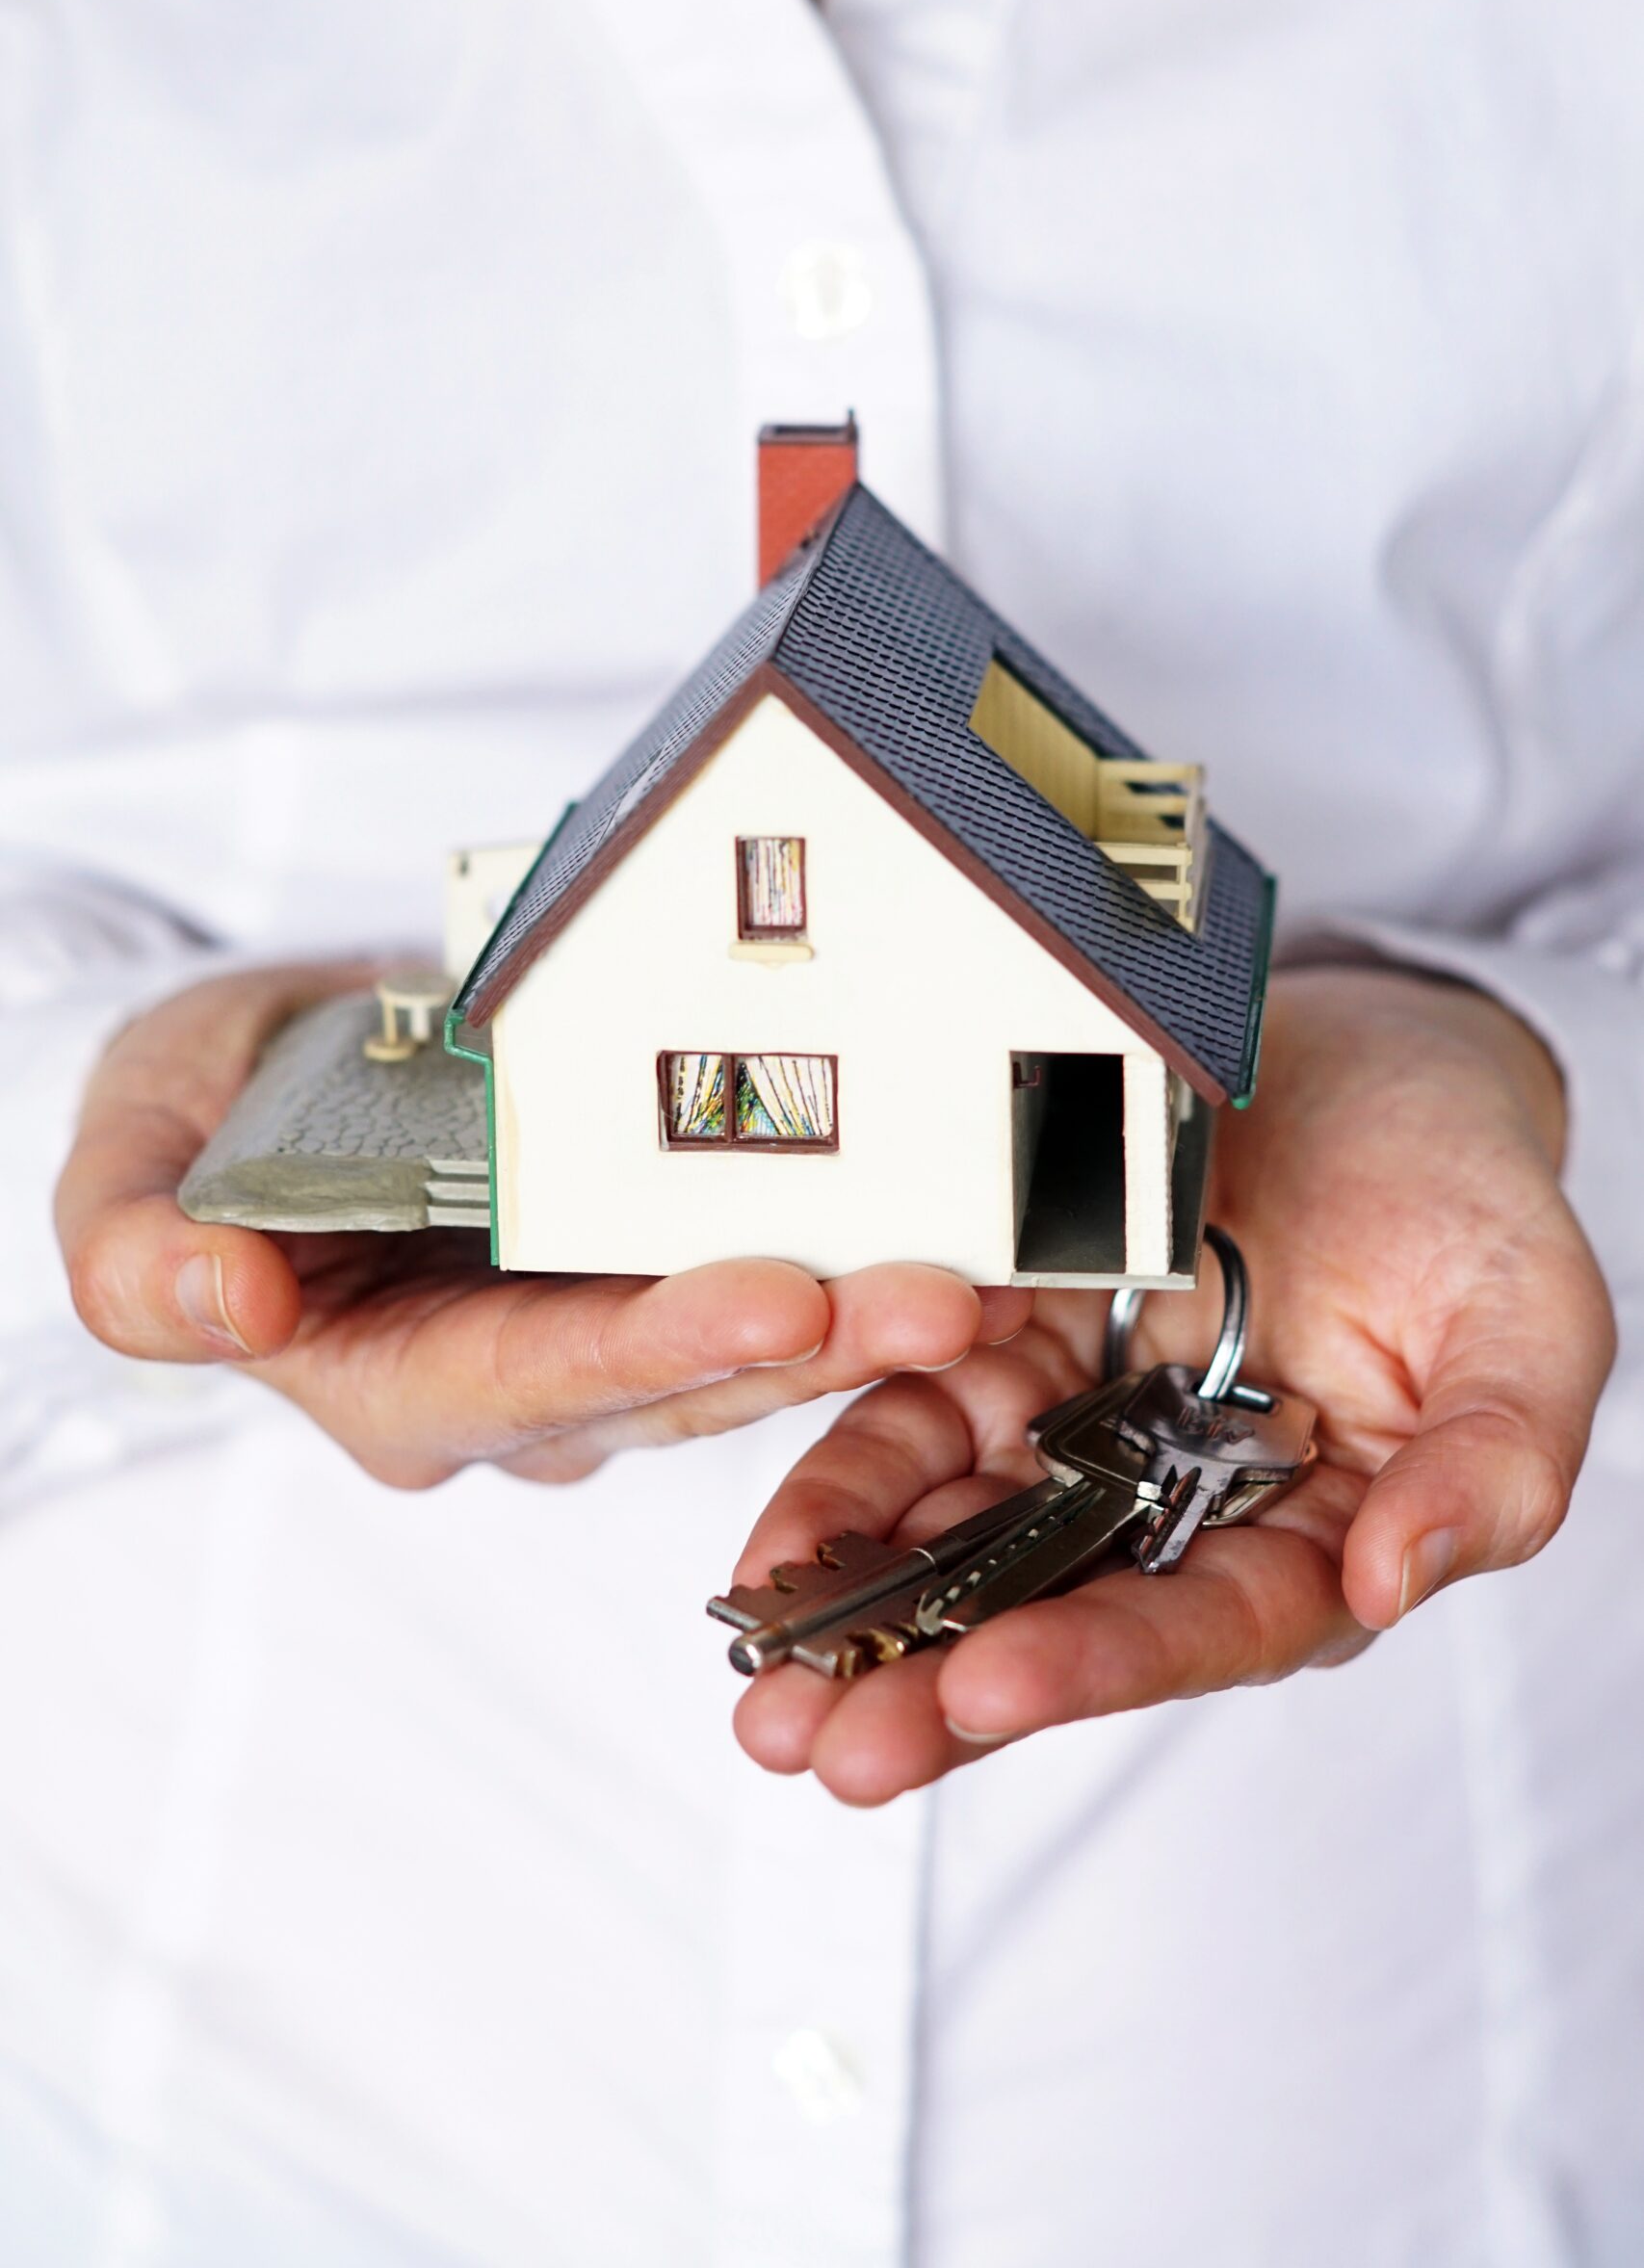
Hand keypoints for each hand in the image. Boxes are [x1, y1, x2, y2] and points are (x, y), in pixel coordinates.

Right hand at [56, 965, 1026, 1486]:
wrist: (288, 1058)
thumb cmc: (205, 1112)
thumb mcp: (128, 1159)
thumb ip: (140, 1250)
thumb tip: (223, 1296)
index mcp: (398, 1385)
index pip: (529, 1384)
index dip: (650, 1350)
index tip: (774, 1302)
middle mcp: (526, 1388)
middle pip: (685, 1380)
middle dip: (818, 1342)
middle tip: (947, 1296)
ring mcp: (610, 1330)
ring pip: (760, 1340)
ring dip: (874, 1307)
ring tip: (993, 1260)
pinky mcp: (671, 1263)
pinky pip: (782, 1265)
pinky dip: (870, 1246)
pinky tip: (978, 1216)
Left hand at [732, 966, 1615, 1802]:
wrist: (1368, 1056)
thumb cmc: (1463, 1194)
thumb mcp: (1527, 1321)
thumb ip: (1493, 1462)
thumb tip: (1401, 1580)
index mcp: (1313, 1534)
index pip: (1206, 1621)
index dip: (1102, 1659)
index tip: (992, 1686)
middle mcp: (1184, 1509)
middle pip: (1057, 1614)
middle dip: (935, 1687)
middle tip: (821, 1753)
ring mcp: (1086, 1431)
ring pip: (963, 1540)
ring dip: (860, 1619)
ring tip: (762, 1692)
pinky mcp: (1006, 1346)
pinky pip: (916, 1420)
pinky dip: (846, 1483)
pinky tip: (772, 1545)